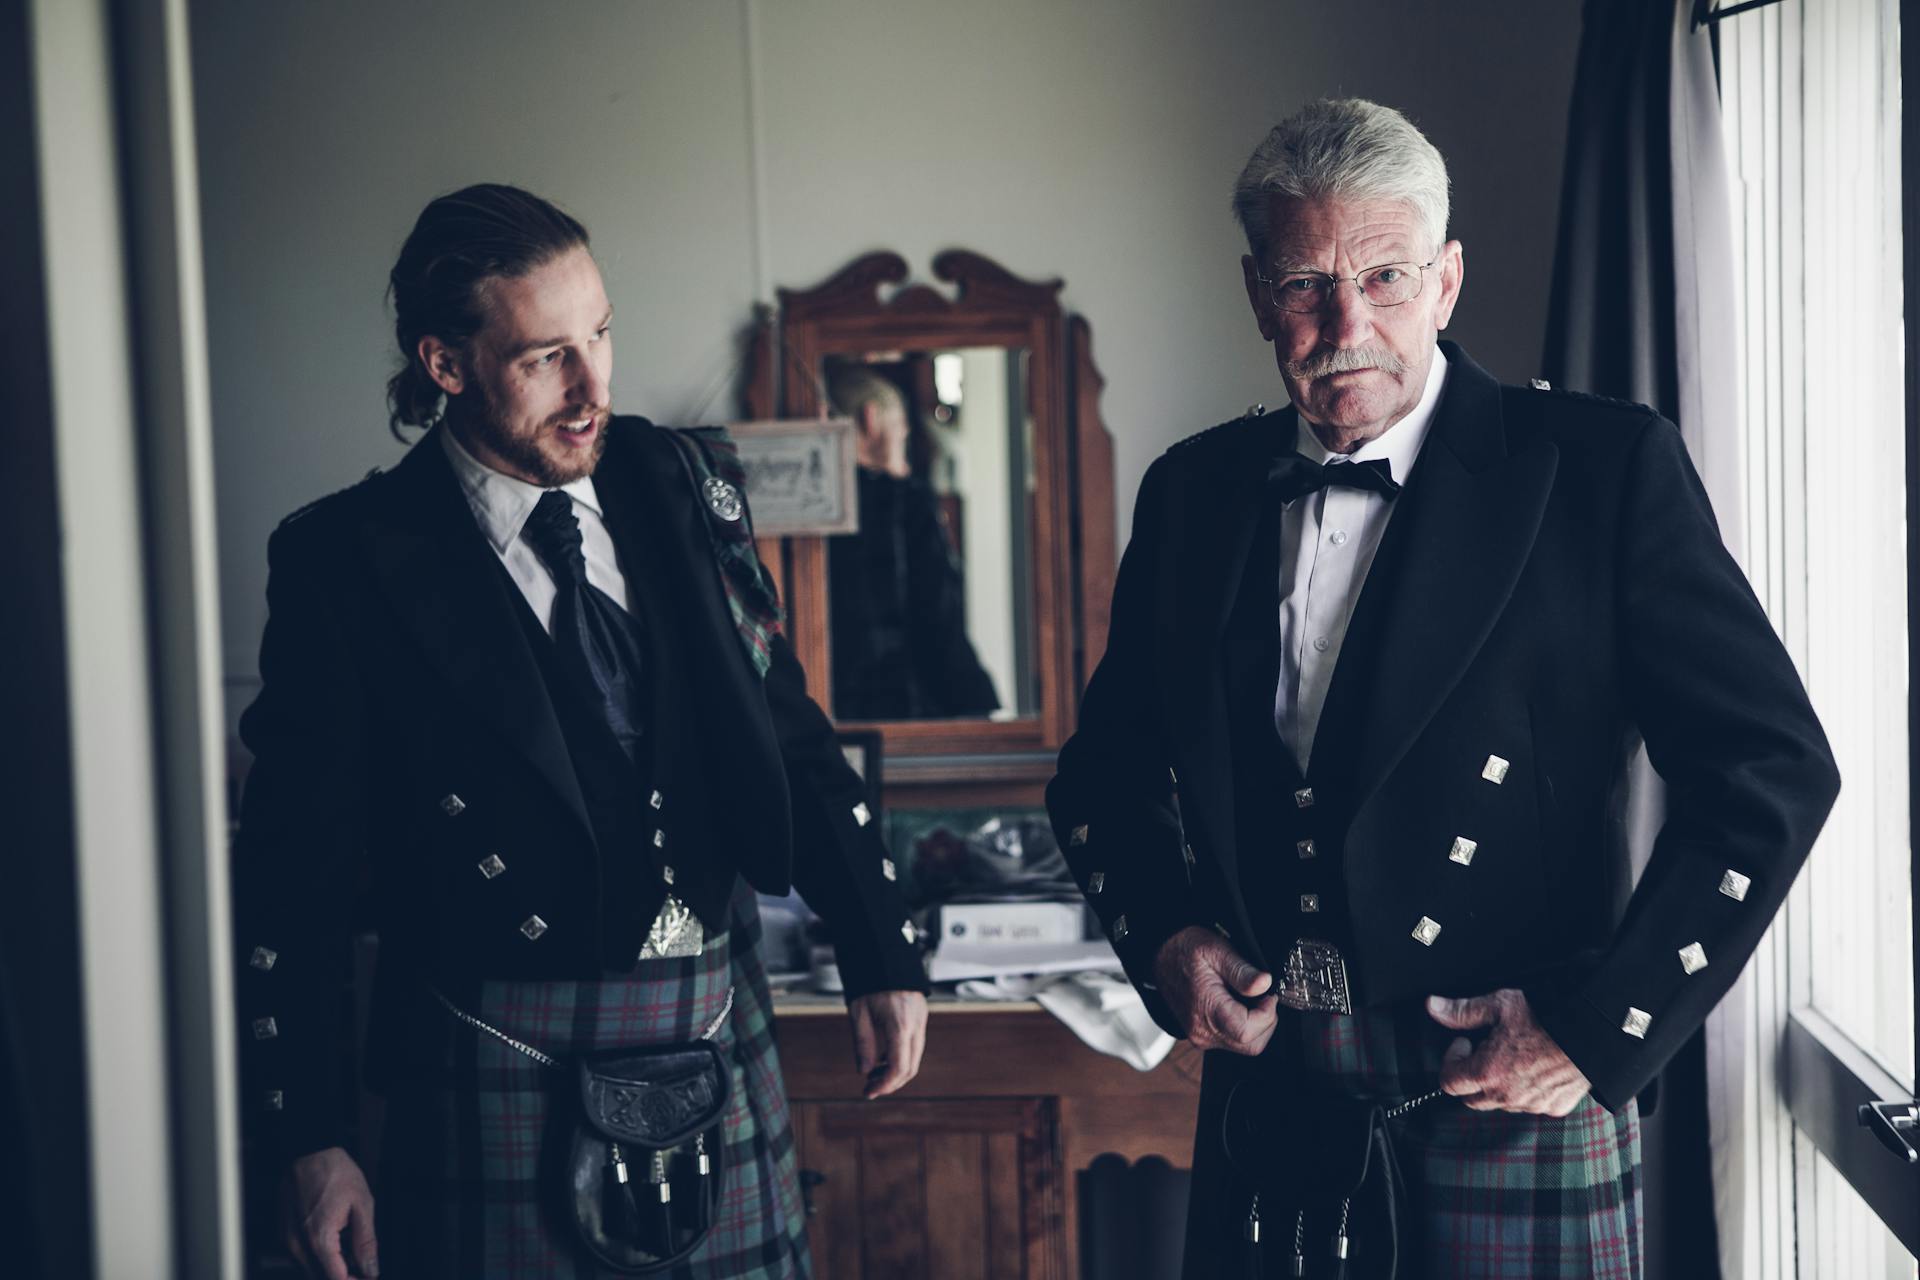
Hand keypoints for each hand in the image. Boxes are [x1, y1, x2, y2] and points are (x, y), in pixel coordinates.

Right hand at [280, 1146, 377, 1278]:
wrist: (308, 1152)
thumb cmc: (335, 1173)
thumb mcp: (362, 1204)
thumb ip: (366, 1242)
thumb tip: (371, 1270)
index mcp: (320, 1238)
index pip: (335, 1278)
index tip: (366, 1277)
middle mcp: (297, 1244)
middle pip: (320, 1276)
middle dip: (343, 1274)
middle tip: (361, 1266)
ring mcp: (287, 1241)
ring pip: (309, 1269)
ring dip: (330, 1266)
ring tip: (349, 1250)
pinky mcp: (282, 1235)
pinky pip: (300, 1257)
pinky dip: (317, 1256)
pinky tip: (333, 1242)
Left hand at [848, 989, 928, 1098]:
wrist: (886, 952)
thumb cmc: (870, 979)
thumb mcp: (859, 1013)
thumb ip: (863, 1044)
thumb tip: (865, 1071)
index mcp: (900, 1025)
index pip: (899, 1068)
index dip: (885, 1085)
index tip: (869, 1092)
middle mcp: (916, 1024)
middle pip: (911, 1067)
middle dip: (891, 1082)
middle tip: (870, 1088)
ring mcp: (921, 1019)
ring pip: (914, 1057)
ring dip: (896, 1071)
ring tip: (873, 1074)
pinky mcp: (920, 1015)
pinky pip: (914, 1043)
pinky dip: (900, 1056)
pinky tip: (882, 1057)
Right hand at [1152, 926, 1278, 1054]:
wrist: (1160, 957)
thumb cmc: (1184, 952)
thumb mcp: (1215, 950)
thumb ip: (1242, 970)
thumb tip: (1265, 985)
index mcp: (1206, 1010)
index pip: (1248, 1032)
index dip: (1267, 1014)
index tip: (1268, 994)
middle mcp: (1202, 1031)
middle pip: (1250, 1045)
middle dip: (1265, 1021)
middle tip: (1262, 996)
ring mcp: (1201, 1037)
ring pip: (1244, 1046)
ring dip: (1255, 1024)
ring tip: (1248, 998)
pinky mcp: (1202, 1036)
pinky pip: (1232, 1040)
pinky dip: (1243, 1026)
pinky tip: (1238, 1004)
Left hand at [1427, 989, 1591, 1115]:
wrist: (1594, 1035)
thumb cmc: (1547, 1018)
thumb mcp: (1500, 1006)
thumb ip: (1463, 1011)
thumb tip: (1433, 1007)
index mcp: (1487, 1072)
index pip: (1449, 1083)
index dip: (1451, 1060)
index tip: (1464, 1043)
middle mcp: (1506, 1095)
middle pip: (1471, 1098)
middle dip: (1470, 1076)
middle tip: (1483, 1051)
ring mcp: (1531, 1105)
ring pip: (1500, 1103)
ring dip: (1497, 1085)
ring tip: (1512, 1056)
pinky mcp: (1553, 1108)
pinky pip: (1530, 1105)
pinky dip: (1526, 1091)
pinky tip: (1536, 1068)